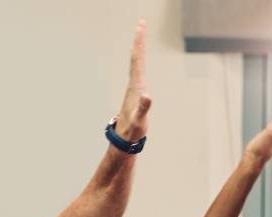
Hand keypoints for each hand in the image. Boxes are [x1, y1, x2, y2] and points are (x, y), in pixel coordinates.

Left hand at [113, 20, 151, 141]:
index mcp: (136, 86)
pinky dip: (139, 61)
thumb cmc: (132, 130)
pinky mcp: (135, 92)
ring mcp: (133, 88)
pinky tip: (139, 59)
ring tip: (139, 36)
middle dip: (139, 40)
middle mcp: (133, 84)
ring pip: (135, 63)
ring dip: (138, 48)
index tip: (140, 27)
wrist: (123, 138)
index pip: (137, 60)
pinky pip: (137, 71)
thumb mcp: (139, 120)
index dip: (139, 43)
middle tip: (141, 23)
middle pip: (136, 58)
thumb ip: (143, 108)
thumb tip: (148, 96)